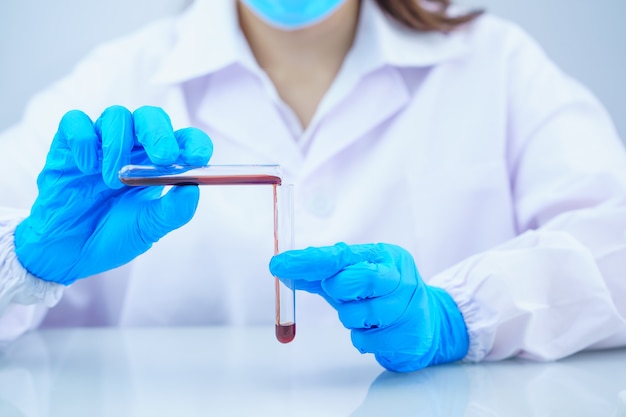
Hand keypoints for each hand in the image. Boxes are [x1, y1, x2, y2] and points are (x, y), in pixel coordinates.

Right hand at [14, 105, 212, 284]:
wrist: (71, 254)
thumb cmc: (113, 236)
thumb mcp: (149, 228)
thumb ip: (173, 211)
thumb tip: (193, 187)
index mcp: (158, 165)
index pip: (183, 139)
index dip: (194, 142)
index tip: (197, 157)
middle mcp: (132, 149)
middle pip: (150, 117)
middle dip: (159, 132)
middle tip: (163, 156)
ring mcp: (101, 145)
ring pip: (116, 115)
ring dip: (119, 145)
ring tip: (113, 181)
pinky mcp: (68, 147)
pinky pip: (75, 122)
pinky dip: (84, 141)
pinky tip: (86, 168)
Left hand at [269, 242, 468, 371]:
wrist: (430, 323)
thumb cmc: (384, 295)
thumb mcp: (357, 277)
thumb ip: (323, 273)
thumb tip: (286, 270)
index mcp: (384, 255)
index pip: (340, 255)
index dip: (307, 261)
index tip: (279, 264)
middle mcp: (399, 276)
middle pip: (354, 280)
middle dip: (337, 290)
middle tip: (339, 293)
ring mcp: (407, 306)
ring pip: (355, 314)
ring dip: (349, 317)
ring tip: (364, 314)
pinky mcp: (407, 336)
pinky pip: (364, 341)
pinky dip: (361, 338)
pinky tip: (375, 330)